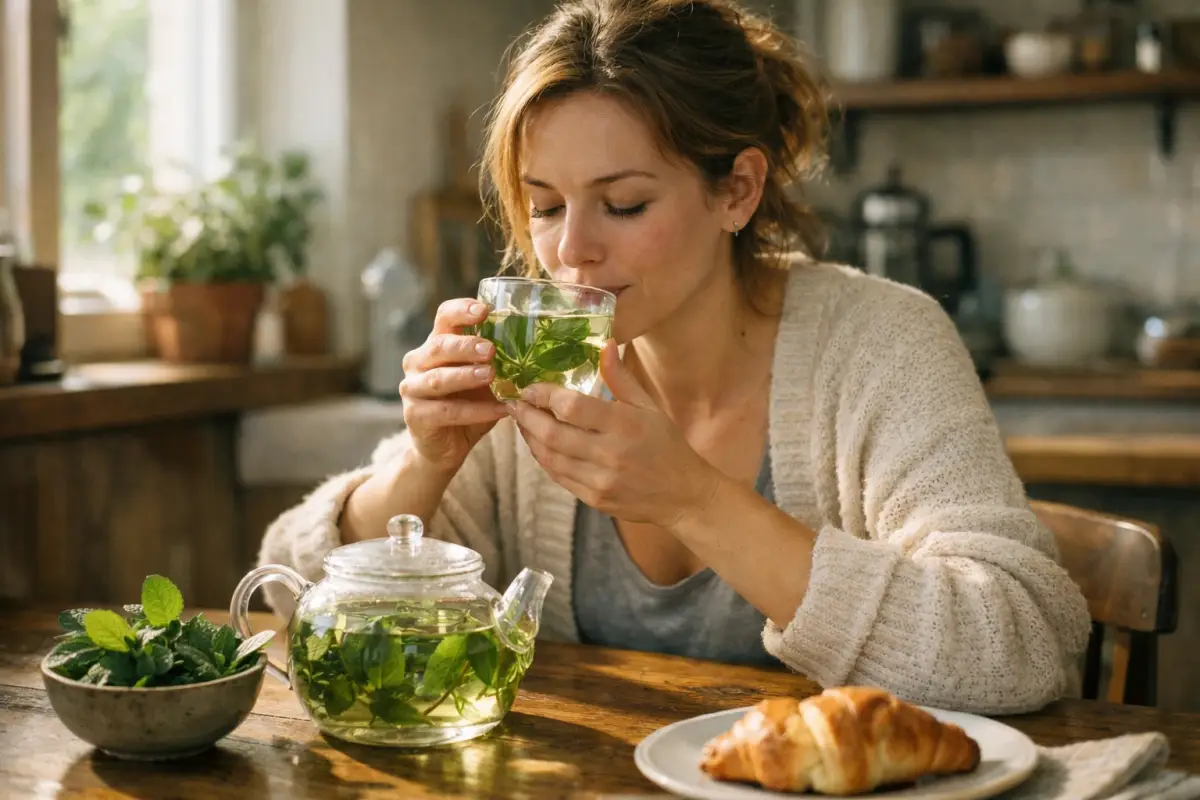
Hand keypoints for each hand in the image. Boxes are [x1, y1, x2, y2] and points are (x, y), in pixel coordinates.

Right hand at [399, 298, 507, 472]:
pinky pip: (446, 411)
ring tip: (491, 375)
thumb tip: (536, 349)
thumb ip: (496, 363)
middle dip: (466, 346)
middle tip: (491, 349)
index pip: (444, 317)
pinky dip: (475, 411)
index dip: (461, 311)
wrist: (443, 447)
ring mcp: (412, 389)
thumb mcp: (482, 381)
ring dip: (466, 376)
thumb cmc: (466, 406)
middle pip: (438, 346)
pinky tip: (498, 410)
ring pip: (438, 379)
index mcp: (435, 345)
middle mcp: (418, 362)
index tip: (485, 310)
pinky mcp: (415, 416)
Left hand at [509, 341, 720, 526]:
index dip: (544, 396)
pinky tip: (538, 444)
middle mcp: (609, 454)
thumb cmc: (667, 445)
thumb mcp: (649, 406)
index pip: (571, 408)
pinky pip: (558, 476)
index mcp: (624, 425)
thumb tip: (606, 344)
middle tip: (515, 402)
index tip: (530, 387)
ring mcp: (599, 480)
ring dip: (530, 438)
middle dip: (527, 416)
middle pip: (553, 433)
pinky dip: (543, 458)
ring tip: (522, 421)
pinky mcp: (593, 498)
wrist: (682, 495)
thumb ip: (621, 378)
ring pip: (549, 457)